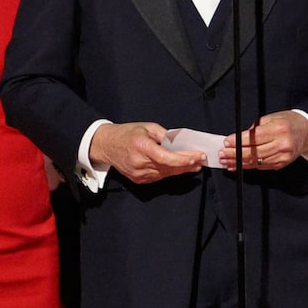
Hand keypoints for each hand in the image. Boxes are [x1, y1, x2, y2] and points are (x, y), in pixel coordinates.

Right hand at [89, 122, 204, 183]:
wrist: (106, 145)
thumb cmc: (127, 134)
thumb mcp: (147, 127)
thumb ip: (165, 135)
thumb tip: (181, 142)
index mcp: (142, 147)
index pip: (167, 158)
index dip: (184, 159)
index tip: (198, 156)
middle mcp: (140, 163)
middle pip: (169, 167)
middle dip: (188, 164)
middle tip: (201, 160)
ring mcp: (139, 174)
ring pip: (166, 174)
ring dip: (181, 170)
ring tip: (194, 165)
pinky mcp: (138, 180)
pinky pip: (159, 177)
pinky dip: (170, 172)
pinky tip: (179, 168)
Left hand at [220, 111, 307, 170]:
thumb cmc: (290, 122)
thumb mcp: (273, 117)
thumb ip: (257, 127)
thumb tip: (241, 137)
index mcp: (279, 129)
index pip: (254, 137)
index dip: (238, 141)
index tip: (227, 142)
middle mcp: (282, 144)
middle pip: (254, 152)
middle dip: (235, 153)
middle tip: (222, 153)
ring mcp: (282, 156)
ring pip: (256, 162)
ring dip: (239, 162)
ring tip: (226, 161)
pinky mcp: (281, 164)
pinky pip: (261, 167)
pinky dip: (248, 166)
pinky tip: (238, 165)